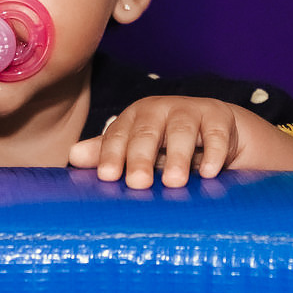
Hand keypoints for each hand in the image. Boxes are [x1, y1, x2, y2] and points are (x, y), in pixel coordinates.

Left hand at [69, 96, 243, 188]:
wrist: (219, 132)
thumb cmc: (169, 144)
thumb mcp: (139, 149)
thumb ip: (108, 153)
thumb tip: (72, 155)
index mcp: (135, 117)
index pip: (118, 135)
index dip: (112, 155)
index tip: (108, 176)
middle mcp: (160, 110)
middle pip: (147, 132)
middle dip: (140, 157)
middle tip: (138, 183)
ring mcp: (191, 111)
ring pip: (181, 131)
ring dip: (177, 156)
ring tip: (174, 182)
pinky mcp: (219, 118)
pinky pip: (216, 134)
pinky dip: (213, 152)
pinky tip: (209, 173)